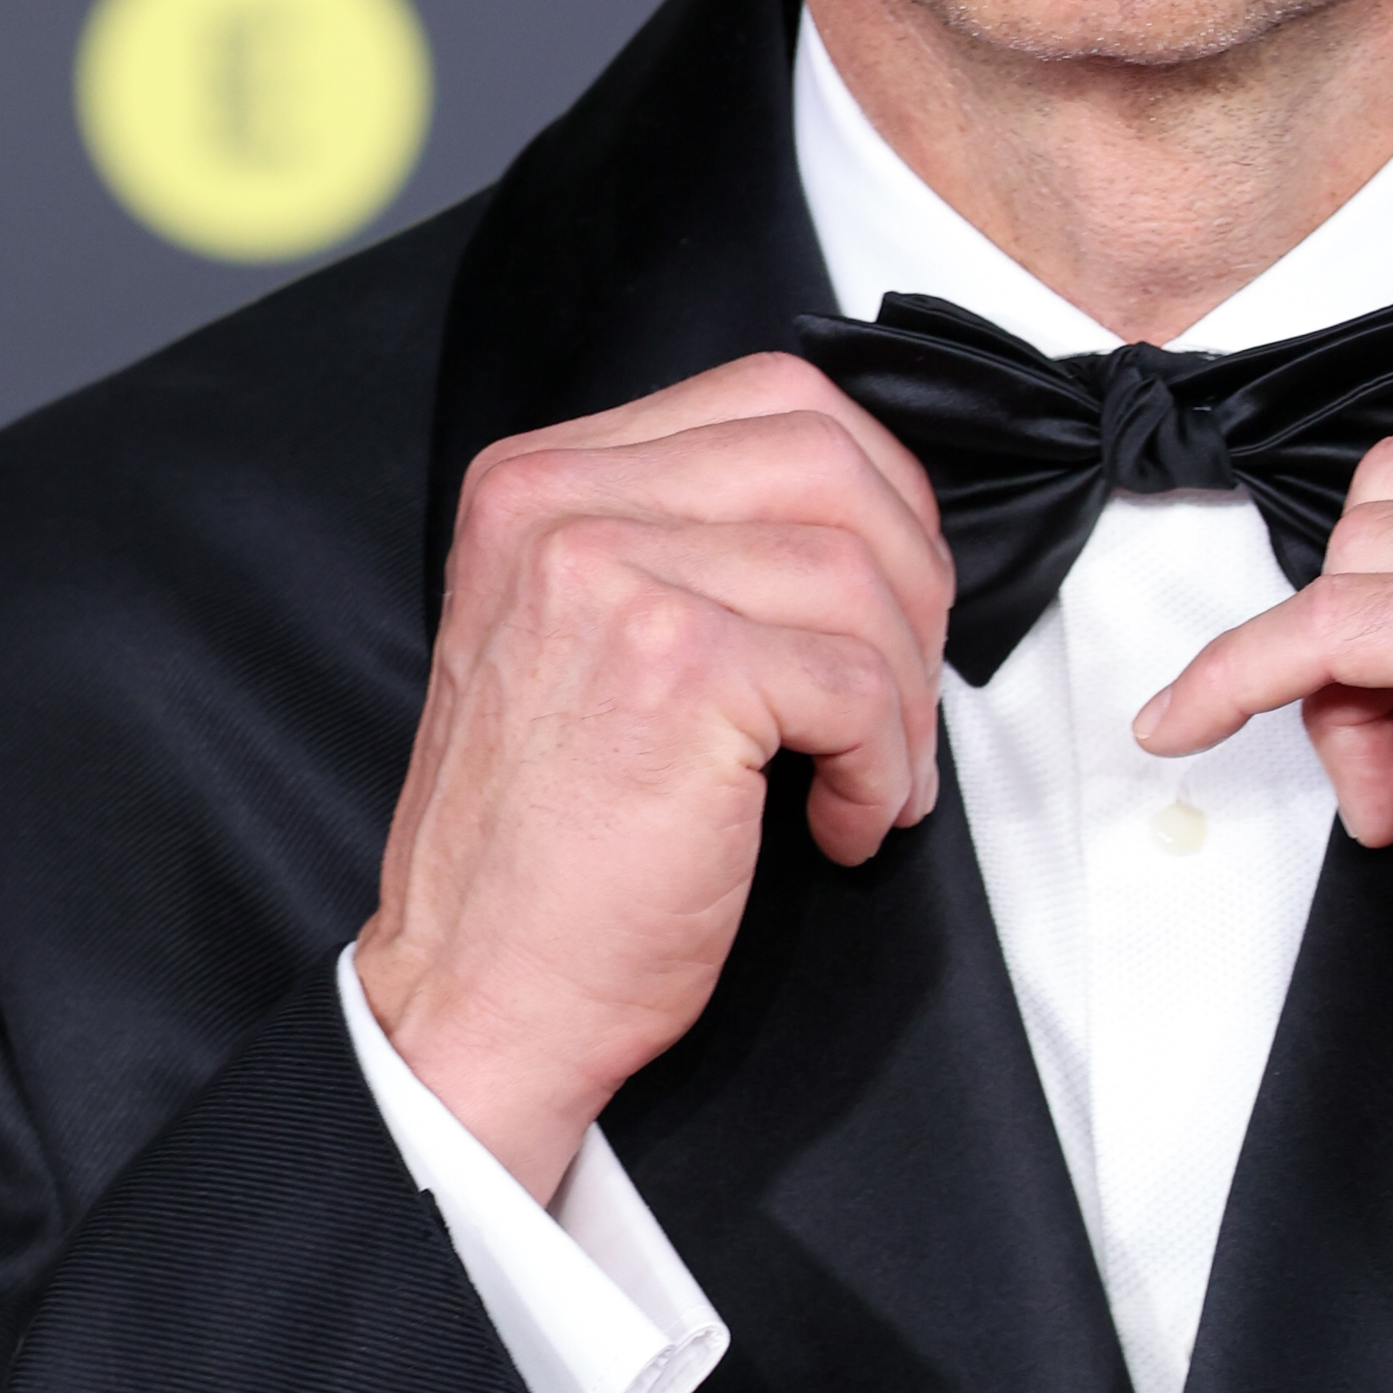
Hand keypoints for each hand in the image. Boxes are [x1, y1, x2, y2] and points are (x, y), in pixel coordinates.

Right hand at [359, 354, 949, 1196]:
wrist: (480, 995)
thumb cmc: (546, 854)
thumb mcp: (586, 643)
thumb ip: (689, 550)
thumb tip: (867, 523)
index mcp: (538, 484)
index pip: (771, 398)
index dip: (875, 492)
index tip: (891, 595)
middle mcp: (560, 507)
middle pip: (830, 457)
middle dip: (912, 579)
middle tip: (903, 693)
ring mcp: (611, 577)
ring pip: (858, 571)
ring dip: (905, 693)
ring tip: (873, 779)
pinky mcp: (675, 667)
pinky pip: (858, 681)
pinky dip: (884, 766)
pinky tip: (840, 824)